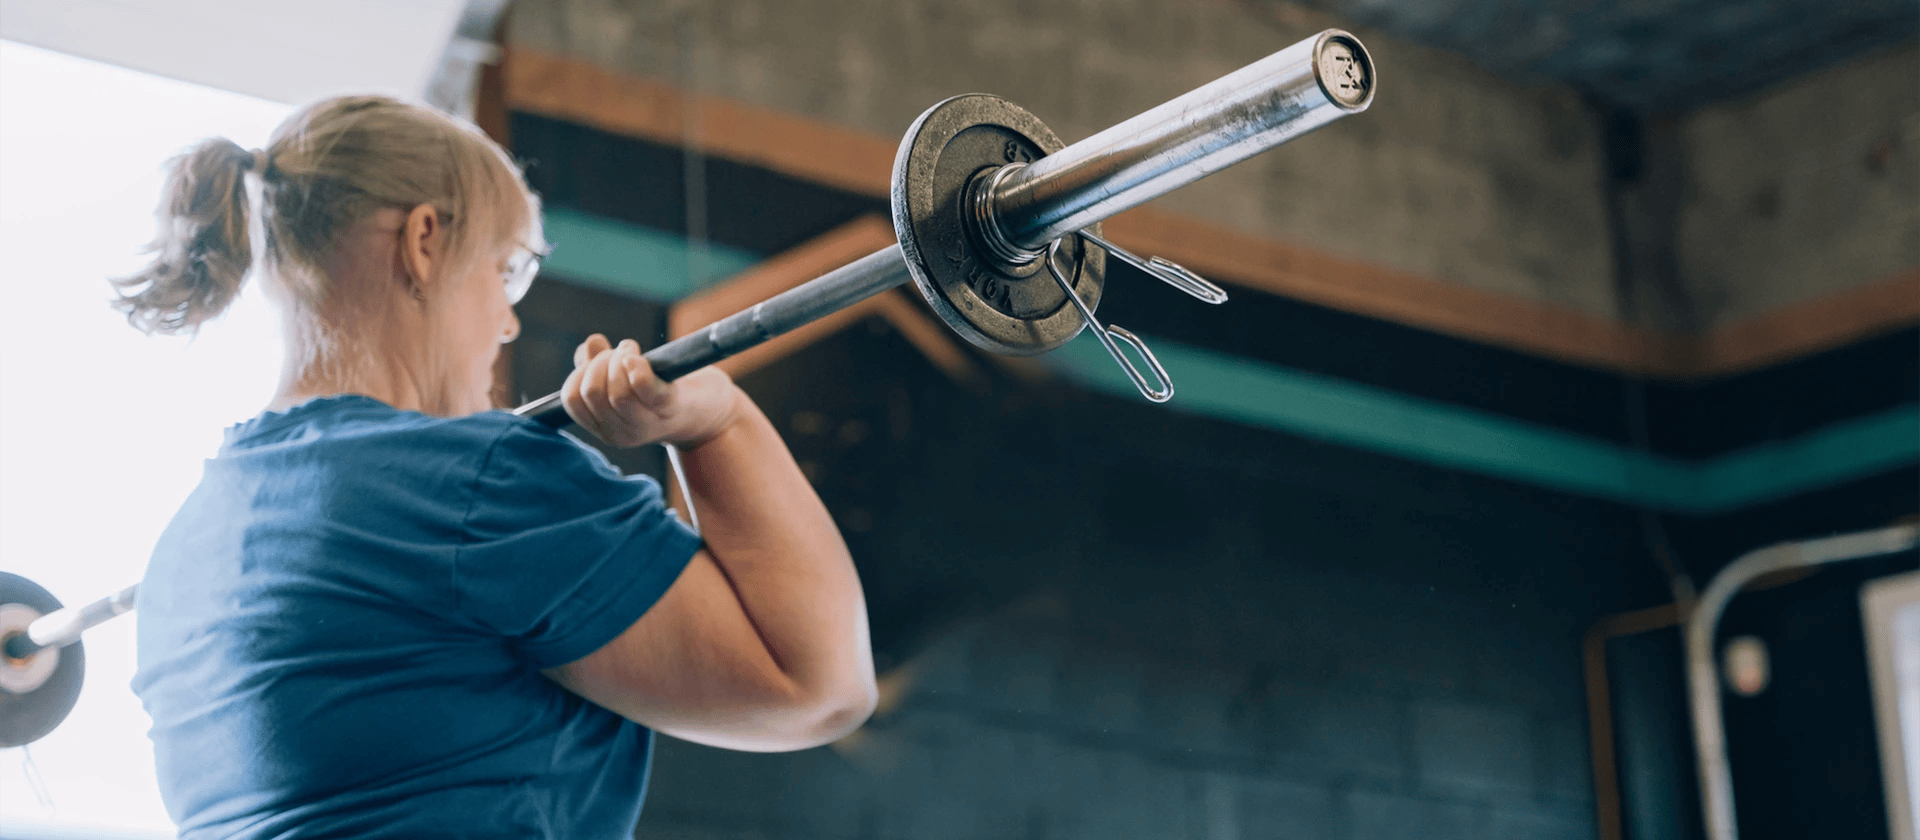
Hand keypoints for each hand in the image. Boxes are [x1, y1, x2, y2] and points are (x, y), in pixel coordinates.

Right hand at [561, 334, 741, 448]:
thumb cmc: (664, 392)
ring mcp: (646, 425)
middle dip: (601, 362)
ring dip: (620, 359)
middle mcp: (621, 434)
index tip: (601, 359)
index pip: (572, 399)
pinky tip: (640, 357)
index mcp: (604, 429)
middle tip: (623, 352)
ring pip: (615, 390)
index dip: (581, 372)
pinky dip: (637, 366)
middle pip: (592, 391)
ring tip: (634, 352)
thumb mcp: (625, 381)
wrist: (711, 412)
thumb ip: (599, 365)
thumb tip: (591, 344)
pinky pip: (644, 387)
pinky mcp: (670, 407)